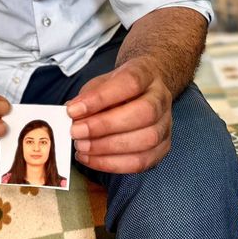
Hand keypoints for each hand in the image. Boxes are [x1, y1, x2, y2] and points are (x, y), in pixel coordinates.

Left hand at [66, 57, 172, 173]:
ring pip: (146, 140)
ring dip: (108, 148)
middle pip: (144, 113)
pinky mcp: (163, 148)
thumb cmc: (118, 88)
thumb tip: (72, 114)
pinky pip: (142, 162)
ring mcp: (166, 124)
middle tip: (76, 133)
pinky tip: (91, 159)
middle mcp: (162, 99)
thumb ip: (88, 96)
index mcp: (147, 74)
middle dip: (104, 126)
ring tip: (81, 147)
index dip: (100, 98)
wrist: (144, 91)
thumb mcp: (101, 83)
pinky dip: (113, 164)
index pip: (130, 83)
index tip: (73, 110)